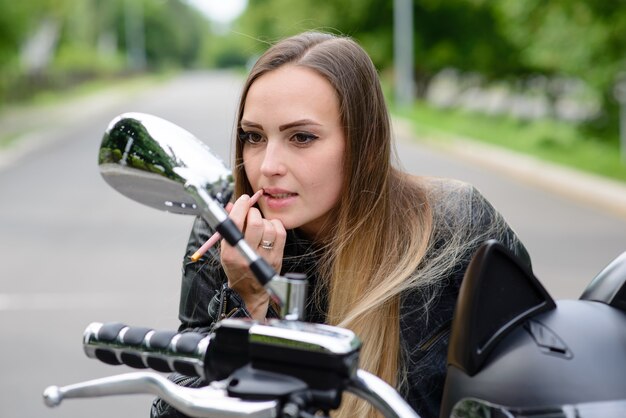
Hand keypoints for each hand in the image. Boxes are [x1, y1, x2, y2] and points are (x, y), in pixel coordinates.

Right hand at [220, 191, 285, 319]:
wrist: (249, 291)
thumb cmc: (236, 266)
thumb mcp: (226, 248)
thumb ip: (229, 227)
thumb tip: (234, 204)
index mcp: (230, 252)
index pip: (234, 224)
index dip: (240, 207)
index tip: (244, 199)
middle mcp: (247, 255)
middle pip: (255, 223)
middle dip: (253, 212)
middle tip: (251, 213)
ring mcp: (264, 257)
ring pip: (269, 227)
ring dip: (264, 220)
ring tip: (260, 225)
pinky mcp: (277, 258)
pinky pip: (280, 233)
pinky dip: (275, 225)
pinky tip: (270, 229)